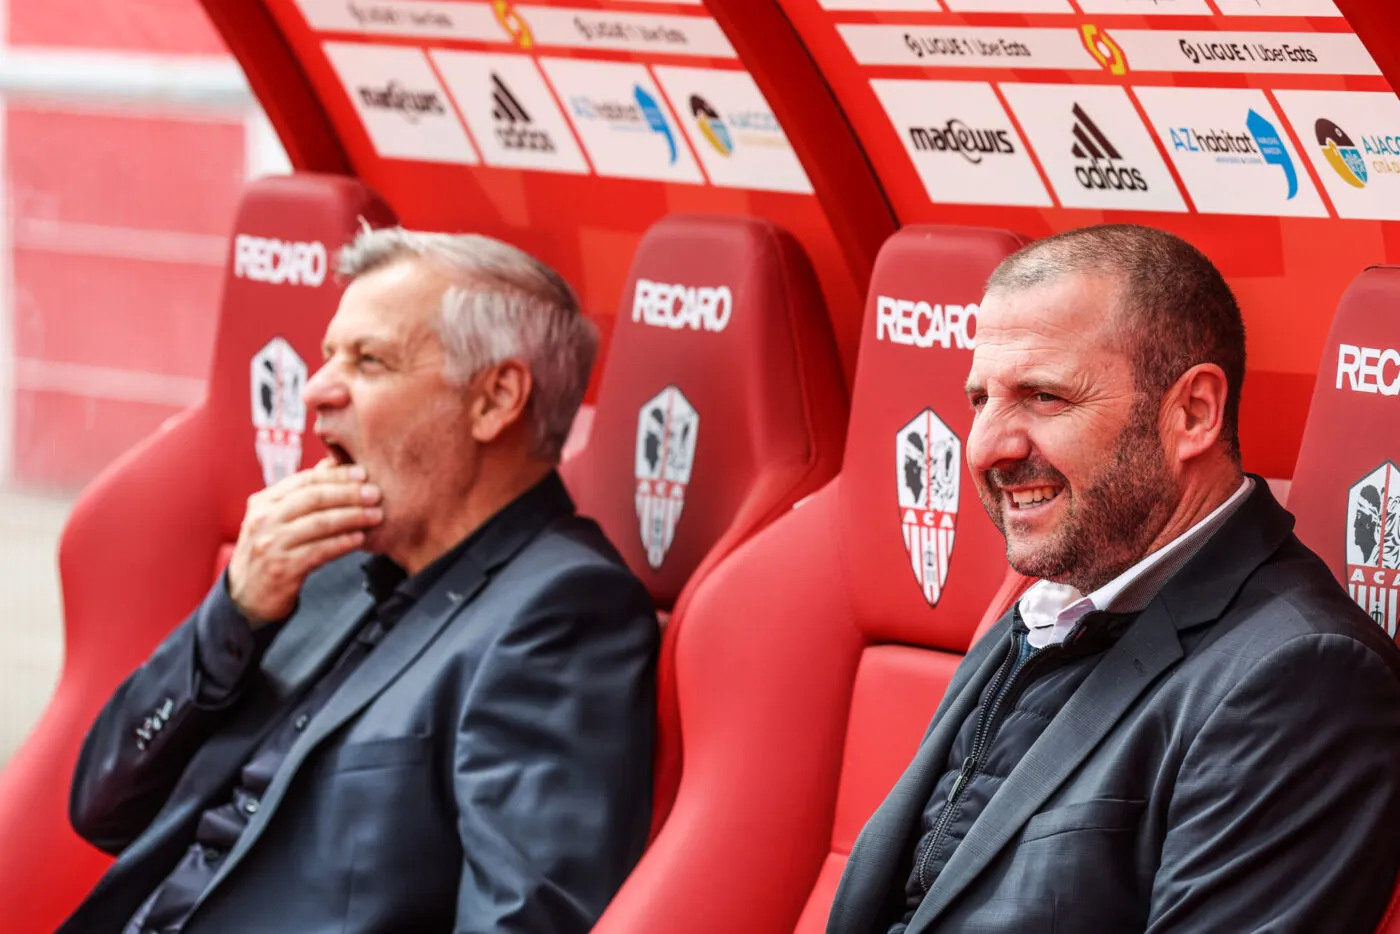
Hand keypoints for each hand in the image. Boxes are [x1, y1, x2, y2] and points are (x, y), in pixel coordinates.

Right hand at [228, 457, 382, 627]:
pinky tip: (360, 538)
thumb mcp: (276, 519)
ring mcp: (270, 545)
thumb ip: (301, 495)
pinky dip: (342, 543)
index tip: (362, 473)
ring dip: (352, 517)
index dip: (336, 475)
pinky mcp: (281, 569)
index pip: (305, 480)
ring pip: (318, 523)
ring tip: (375, 515)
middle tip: (375, 493)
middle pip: (313, 498)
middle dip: (349, 494)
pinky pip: (318, 551)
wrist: (246, 596)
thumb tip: (334, 463)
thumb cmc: (271, 551)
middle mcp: (263, 520)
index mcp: (263, 502)